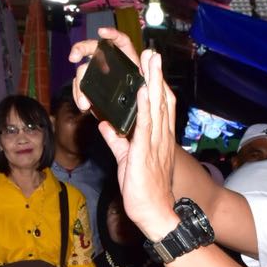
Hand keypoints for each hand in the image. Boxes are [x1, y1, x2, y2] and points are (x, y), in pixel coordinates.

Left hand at [70, 29, 178, 237]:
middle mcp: (159, 138)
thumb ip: (116, 140)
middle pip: (160, 101)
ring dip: (152, 83)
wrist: (154, 213)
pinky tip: (142, 92)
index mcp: (157, 139)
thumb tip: (106, 125)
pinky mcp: (145, 154)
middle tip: (153, 53)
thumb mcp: (127, 159)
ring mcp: (154, 145)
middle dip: (156, 76)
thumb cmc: (143, 190)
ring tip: (150, 61)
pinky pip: (145, 127)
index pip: (159, 107)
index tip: (151, 66)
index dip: (156, 85)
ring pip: (155, 108)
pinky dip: (144, 108)